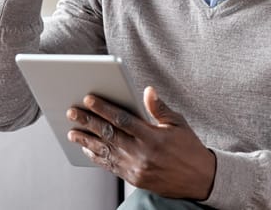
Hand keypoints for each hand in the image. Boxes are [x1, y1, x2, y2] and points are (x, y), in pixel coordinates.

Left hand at [66, 86, 215, 200]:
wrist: (199, 179)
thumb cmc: (189, 147)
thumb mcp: (178, 124)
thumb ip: (160, 109)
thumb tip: (147, 91)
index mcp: (153, 137)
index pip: (122, 119)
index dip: (104, 108)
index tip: (89, 99)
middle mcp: (142, 153)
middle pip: (108, 134)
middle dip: (88, 122)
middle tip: (72, 112)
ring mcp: (136, 168)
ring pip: (105, 152)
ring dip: (86, 141)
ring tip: (72, 132)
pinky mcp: (133, 179)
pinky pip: (110, 166)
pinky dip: (97, 157)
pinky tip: (87, 149)